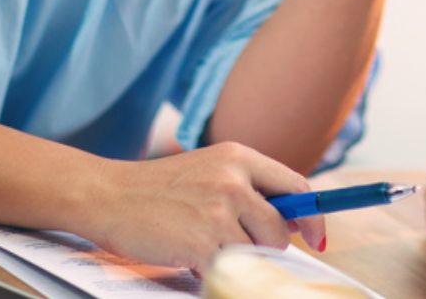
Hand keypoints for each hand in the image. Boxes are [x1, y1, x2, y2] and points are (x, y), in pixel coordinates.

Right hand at [80, 142, 324, 272]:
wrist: (108, 195)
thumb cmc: (158, 189)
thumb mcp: (209, 169)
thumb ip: (248, 187)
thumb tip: (292, 220)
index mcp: (239, 157)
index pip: (297, 187)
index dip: (313, 216)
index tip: (317, 237)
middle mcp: (233, 180)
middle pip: (280, 228)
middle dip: (265, 244)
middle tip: (231, 240)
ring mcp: (218, 212)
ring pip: (256, 251)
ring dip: (236, 256)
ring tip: (202, 241)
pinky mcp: (202, 242)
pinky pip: (228, 268)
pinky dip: (213, 268)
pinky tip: (189, 254)